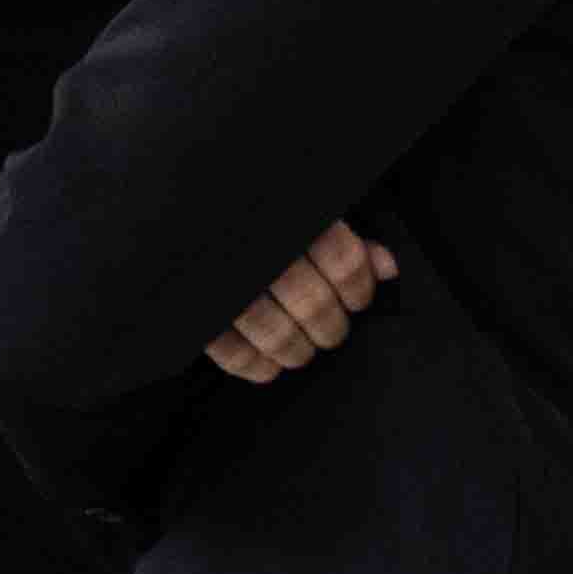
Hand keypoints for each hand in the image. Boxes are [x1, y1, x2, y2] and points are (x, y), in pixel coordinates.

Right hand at [206, 221, 396, 386]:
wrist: (186, 206)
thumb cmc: (250, 206)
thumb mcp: (301, 206)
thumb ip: (342, 233)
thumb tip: (386, 266)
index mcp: (287, 210)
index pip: (339, 258)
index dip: (356, 286)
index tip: (358, 300)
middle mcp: (255, 243)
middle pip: (309, 301)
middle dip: (328, 325)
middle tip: (330, 331)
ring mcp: (221, 278)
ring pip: (272, 329)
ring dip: (295, 349)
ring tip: (301, 351)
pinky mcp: (193, 306)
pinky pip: (227, 348)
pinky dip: (251, 364)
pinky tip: (266, 367)